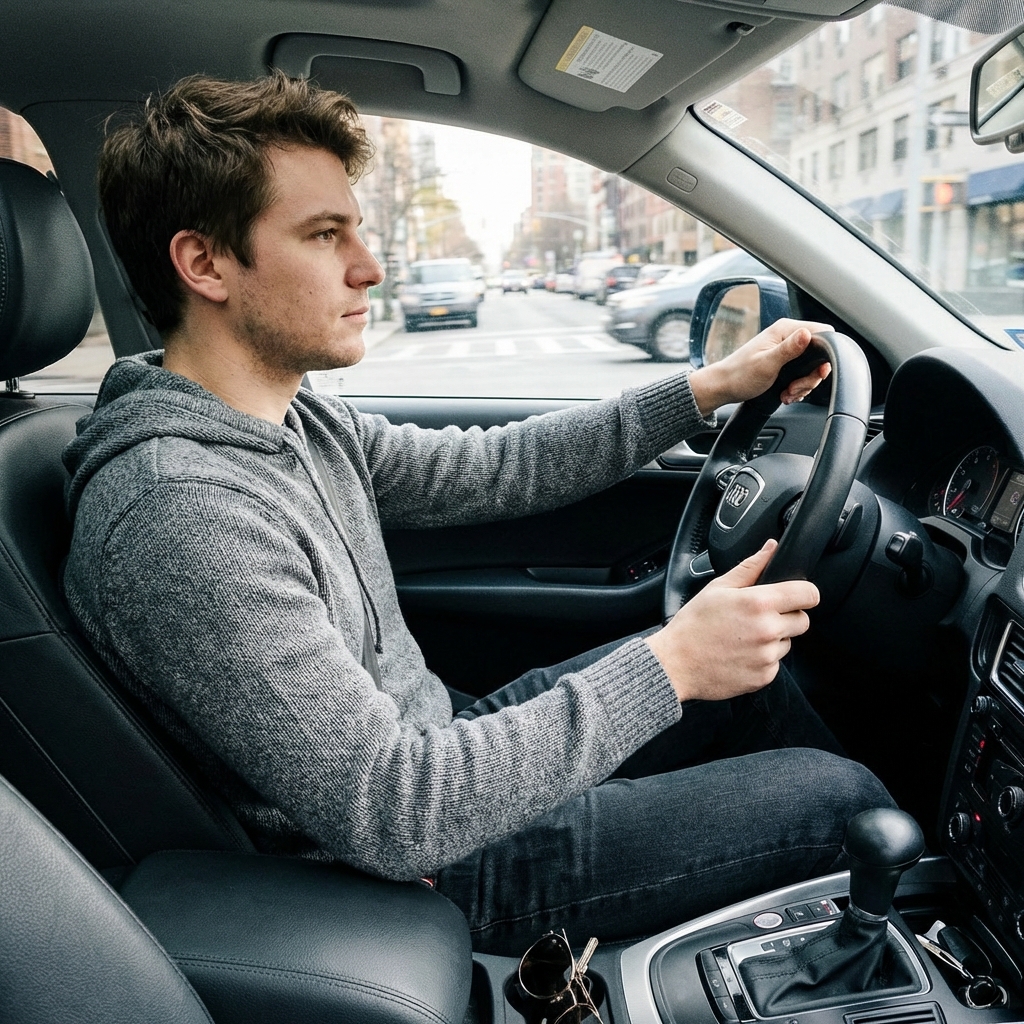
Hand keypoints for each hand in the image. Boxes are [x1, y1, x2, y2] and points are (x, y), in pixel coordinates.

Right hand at [645, 540, 818, 702]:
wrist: (675, 664)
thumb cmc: (693, 625)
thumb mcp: (718, 587)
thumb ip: (751, 566)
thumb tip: (771, 548)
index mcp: (759, 603)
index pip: (809, 595)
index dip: (804, 593)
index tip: (795, 595)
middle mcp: (768, 630)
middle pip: (803, 620)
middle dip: (787, 616)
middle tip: (759, 617)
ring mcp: (767, 656)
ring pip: (788, 642)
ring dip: (773, 639)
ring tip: (743, 637)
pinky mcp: (764, 676)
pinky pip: (775, 663)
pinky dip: (762, 659)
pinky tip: (740, 653)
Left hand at [689, 318, 833, 417]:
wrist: (723, 387)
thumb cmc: (740, 375)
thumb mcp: (766, 363)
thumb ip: (789, 349)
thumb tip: (807, 333)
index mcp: (785, 330)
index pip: (823, 332)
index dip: (826, 353)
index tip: (816, 372)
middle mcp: (788, 337)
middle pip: (819, 354)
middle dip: (811, 376)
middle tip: (795, 387)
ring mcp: (786, 351)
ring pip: (811, 368)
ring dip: (803, 385)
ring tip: (787, 392)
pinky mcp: (784, 364)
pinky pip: (801, 376)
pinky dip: (797, 389)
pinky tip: (785, 394)